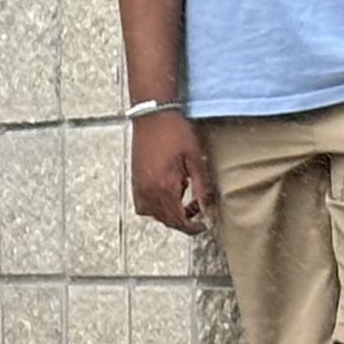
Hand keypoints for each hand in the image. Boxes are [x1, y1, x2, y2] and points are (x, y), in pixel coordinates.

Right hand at [128, 107, 214, 233]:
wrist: (152, 116)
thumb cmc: (175, 132)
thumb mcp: (195, 159)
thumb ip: (202, 187)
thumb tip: (209, 208)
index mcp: (164, 187)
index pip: (177, 220)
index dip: (191, 227)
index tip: (203, 225)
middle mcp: (148, 191)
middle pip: (165, 220)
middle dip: (183, 220)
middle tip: (197, 209)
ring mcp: (139, 187)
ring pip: (153, 214)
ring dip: (169, 214)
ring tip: (182, 199)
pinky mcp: (135, 180)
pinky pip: (143, 205)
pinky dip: (155, 206)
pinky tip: (166, 193)